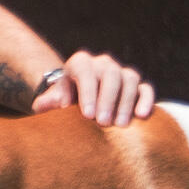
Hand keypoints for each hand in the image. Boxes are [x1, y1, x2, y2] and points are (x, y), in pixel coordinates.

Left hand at [33, 50, 153, 126]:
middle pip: (110, 74)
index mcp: (80, 63)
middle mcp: (102, 63)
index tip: (87, 116)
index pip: (85, 72)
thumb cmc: (65, 101)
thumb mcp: (54, 99)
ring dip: (126, 102)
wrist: (80, 98)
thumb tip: (41, 106)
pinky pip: (145, 88)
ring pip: (129, 79)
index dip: (87, 92)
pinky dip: (146, 100)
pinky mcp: (137, 86)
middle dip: (107, 99)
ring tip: (120, 125)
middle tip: (103, 123)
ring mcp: (121, 72)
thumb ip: (48, 102)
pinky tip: (142, 115)